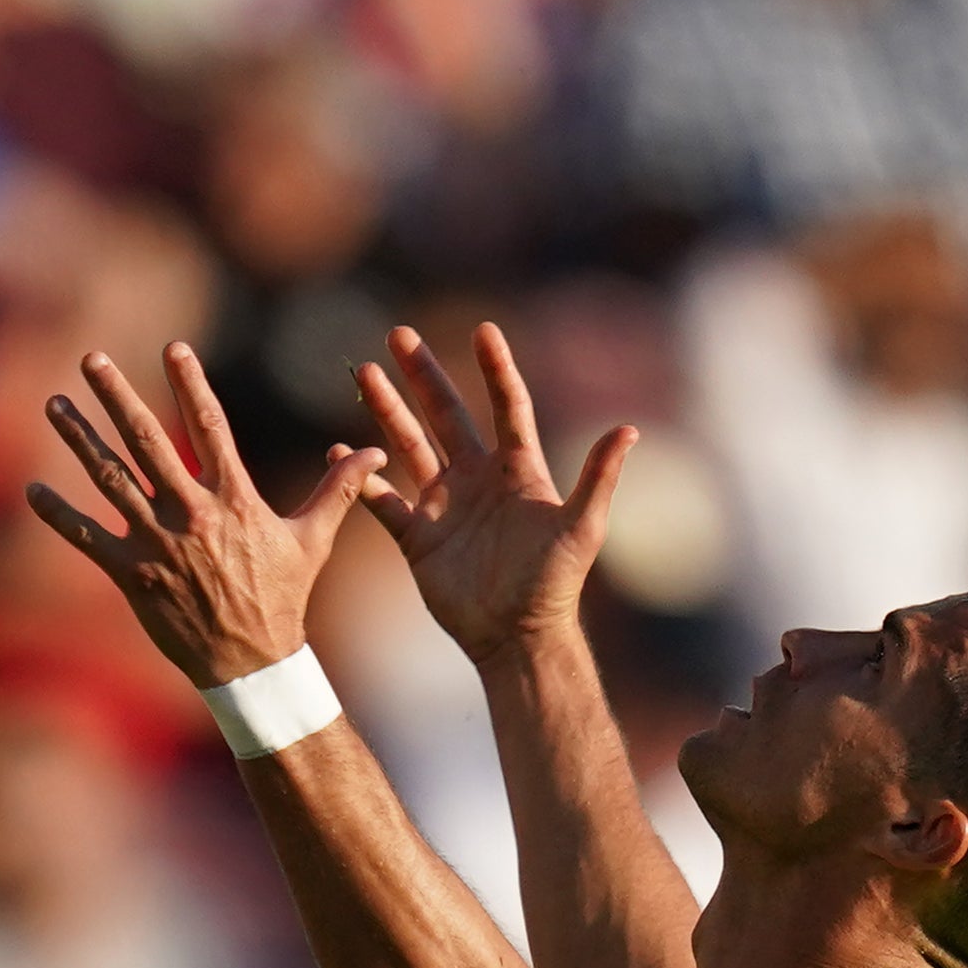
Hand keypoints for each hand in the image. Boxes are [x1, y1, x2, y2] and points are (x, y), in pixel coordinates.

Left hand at [25, 344, 382, 697]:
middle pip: (147, 440)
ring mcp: (157, 544)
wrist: (252, 663)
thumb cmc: (283, 597)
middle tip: (91, 358)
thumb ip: (340, 490)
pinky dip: (59, 513)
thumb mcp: (314, 539)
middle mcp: (191, 513)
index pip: (210, 426)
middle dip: (116, 396)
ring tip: (54, 403)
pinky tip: (32, 488)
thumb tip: (373, 451)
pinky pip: (88, 538)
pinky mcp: (132, 575)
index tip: (173, 348)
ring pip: (109, 479)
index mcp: (234, 498)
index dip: (191, 384)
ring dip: (79, 438)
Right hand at [355, 321, 632, 667]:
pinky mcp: (418, 538)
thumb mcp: (582, 528)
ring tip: (366, 374)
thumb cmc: (555, 584)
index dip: (495, 369)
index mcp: (517, 470)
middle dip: (423, 375)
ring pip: (408, 446)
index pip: (506, 406)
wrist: (516, 637)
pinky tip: (338, 451)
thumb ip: (599, 478)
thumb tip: (629, 429)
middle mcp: (477, 479)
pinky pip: (383, 501)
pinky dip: (361, 478)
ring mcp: (444, 505)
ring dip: (387, 411)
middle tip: (399, 334)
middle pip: (446, 414)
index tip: (485, 331)